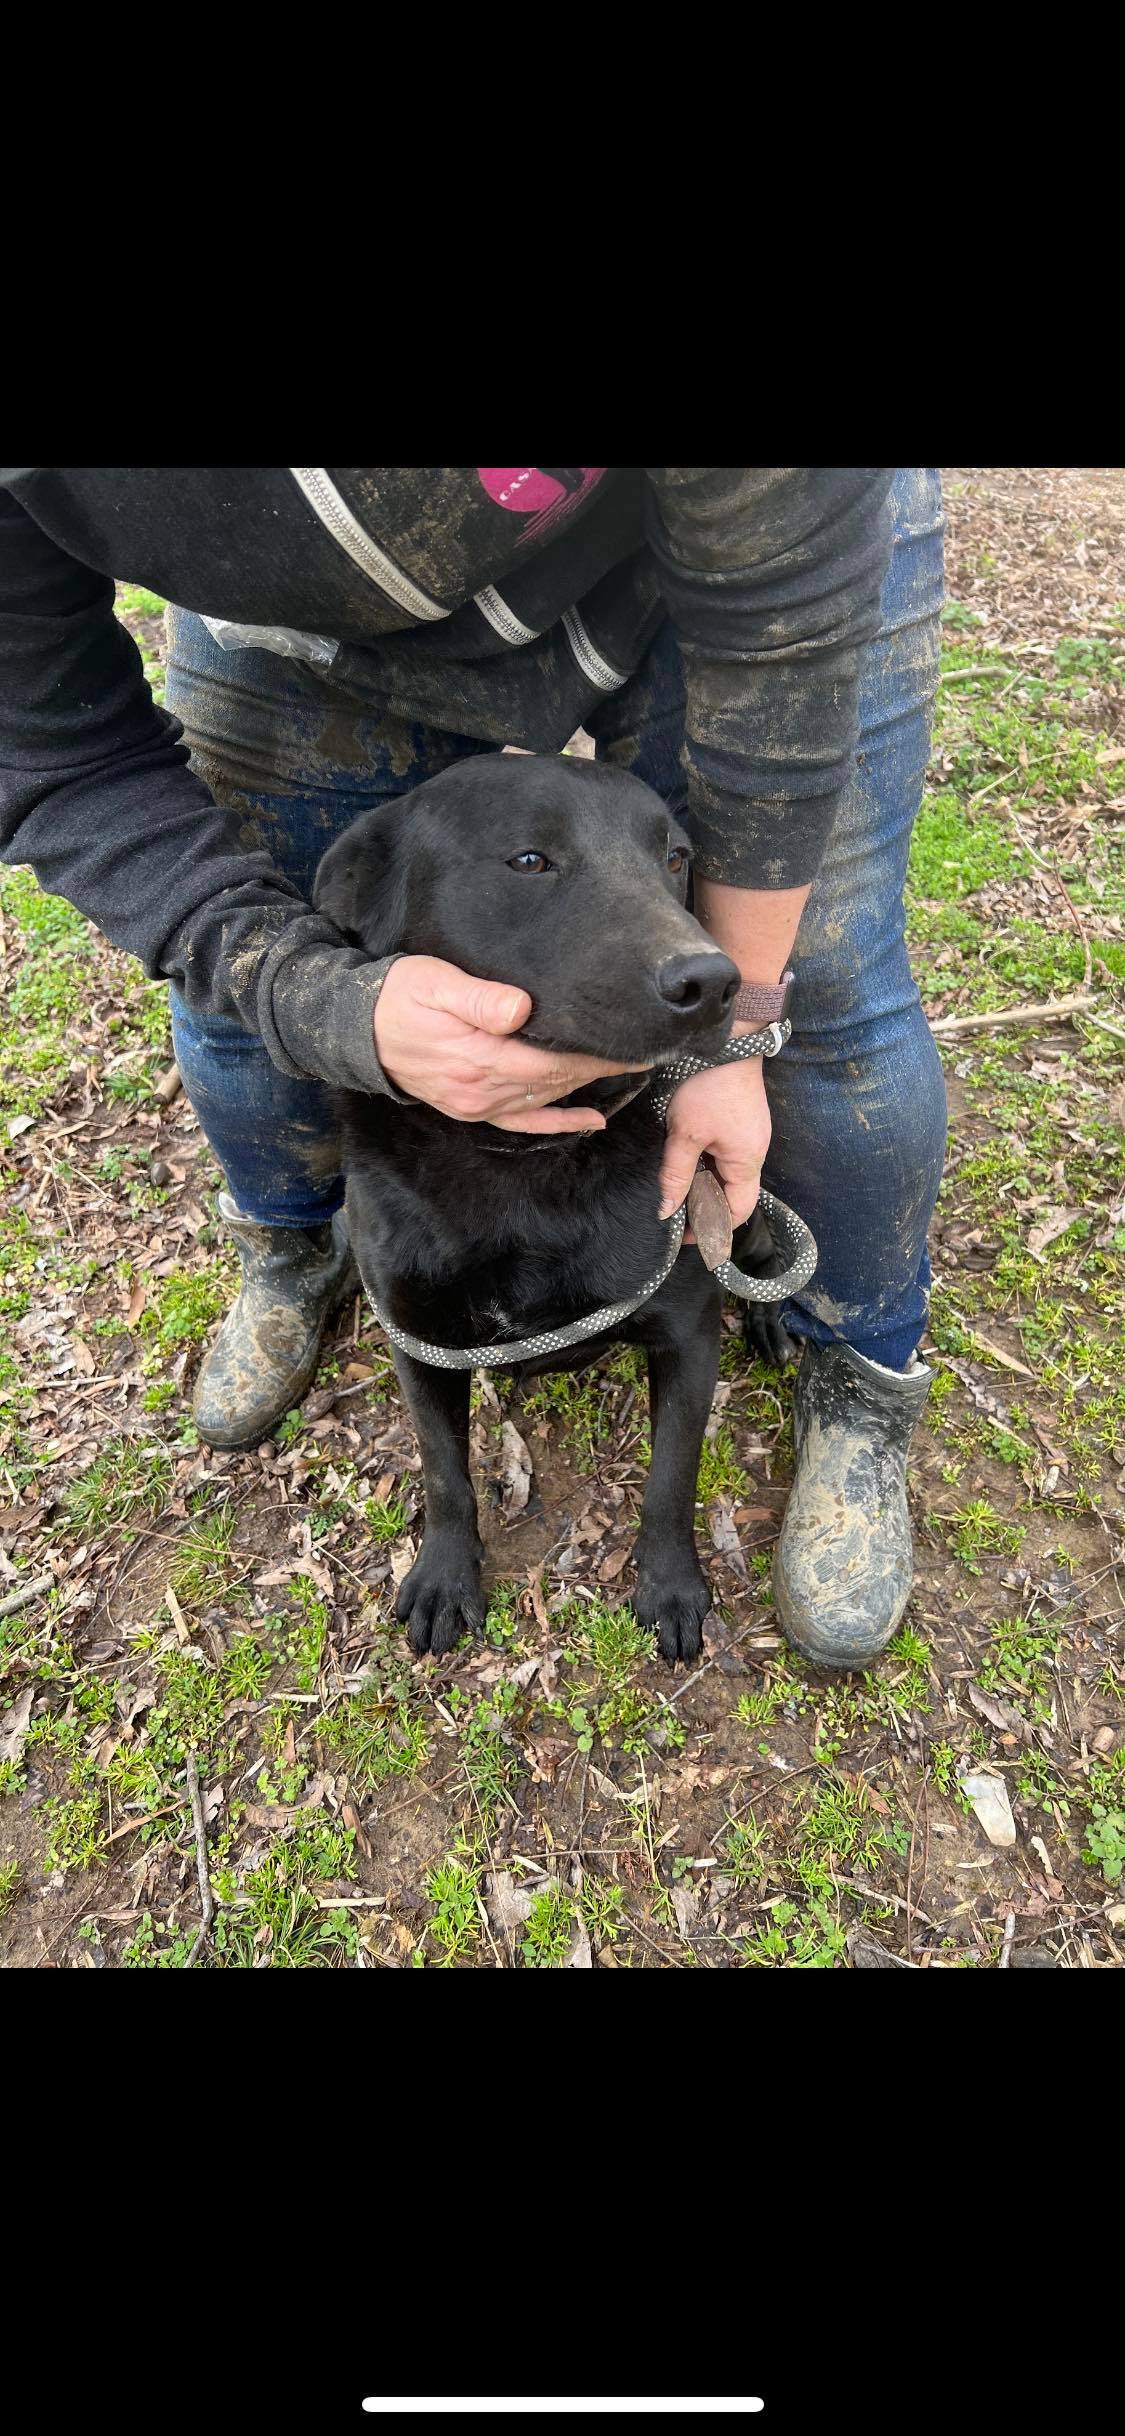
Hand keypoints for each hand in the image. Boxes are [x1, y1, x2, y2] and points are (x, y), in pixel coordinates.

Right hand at [373, 955, 647, 1133]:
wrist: (359, 1031)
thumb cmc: (399, 997)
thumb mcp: (434, 983)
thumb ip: (478, 998)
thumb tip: (520, 1009)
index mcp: (478, 1058)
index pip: (551, 1061)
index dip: (593, 1056)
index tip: (632, 1044)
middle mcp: (482, 1089)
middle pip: (554, 1082)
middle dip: (600, 1068)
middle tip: (642, 1052)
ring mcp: (477, 1104)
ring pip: (544, 1101)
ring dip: (585, 1088)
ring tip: (625, 1072)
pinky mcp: (472, 1108)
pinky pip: (523, 1123)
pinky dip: (558, 1124)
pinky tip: (590, 1121)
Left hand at [657, 1040, 771, 1227]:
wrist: (727, 1040)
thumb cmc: (707, 1086)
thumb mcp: (685, 1134)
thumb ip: (675, 1174)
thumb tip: (665, 1210)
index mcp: (746, 1162)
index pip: (736, 1211)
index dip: (712, 1227)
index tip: (684, 1234)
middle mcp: (754, 1152)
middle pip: (732, 1195)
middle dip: (706, 1208)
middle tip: (674, 1214)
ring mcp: (749, 1136)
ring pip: (727, 1175)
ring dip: (704, 1185)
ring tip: (676, 1190)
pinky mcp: (740, 1121)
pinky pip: (725, 1155)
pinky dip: (706, 1165)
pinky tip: (685, 1163)